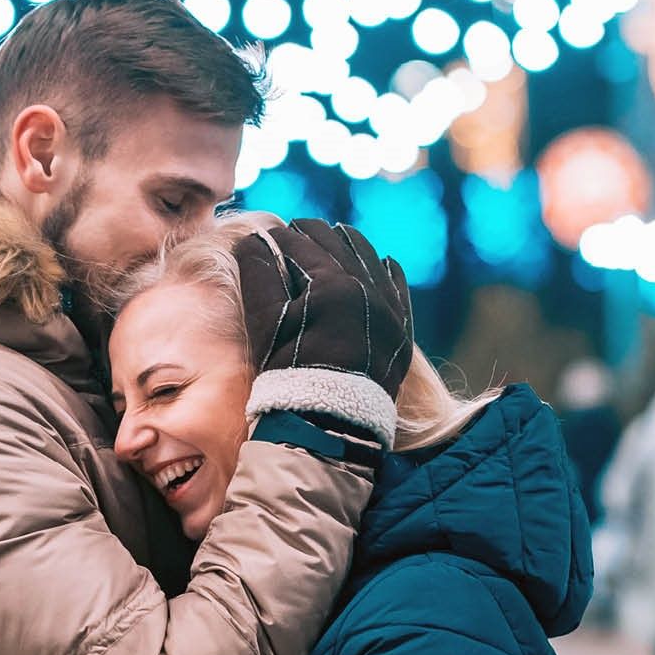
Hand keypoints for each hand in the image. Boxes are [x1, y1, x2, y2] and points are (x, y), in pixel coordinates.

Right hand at [235, 219, 415, 435]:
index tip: (268, 231)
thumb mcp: (266, 325)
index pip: (302, 246)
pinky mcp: (401, 333)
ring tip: (334, 236)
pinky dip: (387, 272)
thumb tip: (253, 240)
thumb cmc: (290, 375)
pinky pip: (398, 290)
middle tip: (297, 228)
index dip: (281, 236)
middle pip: (339, 246)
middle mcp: (370, 290)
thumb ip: (259, 276)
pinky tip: (383, 261)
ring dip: (350, 246)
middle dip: (314, 235)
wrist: (328, 426)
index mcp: (334, 285)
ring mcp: (390, 312)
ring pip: (371, 261)